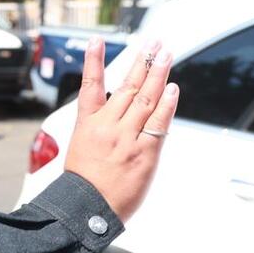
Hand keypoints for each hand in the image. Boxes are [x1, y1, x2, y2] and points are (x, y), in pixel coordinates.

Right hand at [63, 38, 178, 221]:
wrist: (86, 210)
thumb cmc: (84, 185)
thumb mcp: (81, 151)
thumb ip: (100, 131)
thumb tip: (119, 118)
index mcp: (87, 125)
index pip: (90, 85)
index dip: (93, 61)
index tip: (96, 42)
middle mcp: (107, 126)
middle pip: (127, 86)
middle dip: (141, 62)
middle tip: (152, 43)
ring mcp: (126, 137)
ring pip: (145, 98)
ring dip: (157, 73)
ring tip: (166, 54)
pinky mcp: (144, 152)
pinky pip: (158, 123)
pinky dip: (166, 103)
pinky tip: (172, 88)